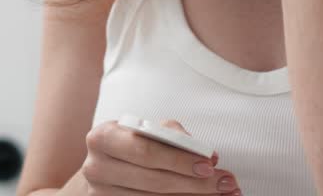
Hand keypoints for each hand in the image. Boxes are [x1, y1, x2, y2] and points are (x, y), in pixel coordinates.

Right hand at [81, 119, 239, 194]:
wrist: (104, 169)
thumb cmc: (131, 145)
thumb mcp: (146, 131)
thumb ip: (171, 135)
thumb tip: (205, 154)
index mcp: (102, 138)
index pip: (145, 151)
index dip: (179, 160)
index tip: (209, 165)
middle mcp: (96, 168)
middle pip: (154, 181)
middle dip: (195, 183)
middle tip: (226, 182)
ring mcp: (101, 194)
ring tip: (223, 193)